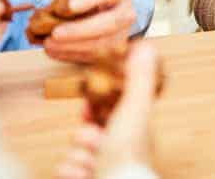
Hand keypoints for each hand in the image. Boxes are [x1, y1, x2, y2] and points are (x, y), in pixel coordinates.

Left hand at [44, 0, 137, 62]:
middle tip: (55, 33)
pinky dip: (71, 54)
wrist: (103, 14)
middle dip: (80, 30)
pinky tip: (54, 50)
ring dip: (72, 46)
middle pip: (109, 23)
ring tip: (49, 44)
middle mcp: (127, 13)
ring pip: (102, 45)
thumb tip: (56, 9)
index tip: (69, 6)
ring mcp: (123, 35)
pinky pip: (94, 57)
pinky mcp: (114, 53)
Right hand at [55, 43, 158, 178]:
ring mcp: (104, 167)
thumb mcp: (133, 108)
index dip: (94, 107)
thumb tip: (147, 47)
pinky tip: (83, 174)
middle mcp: (120, 150)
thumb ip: (139, 79)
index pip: (108, 112)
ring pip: (76, 153)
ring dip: (79, 156)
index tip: (87, 108)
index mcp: (134, 130)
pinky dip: (72, 171)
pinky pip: (67, 170)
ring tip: (92, 162)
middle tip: (93, 140)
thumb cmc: (127, 153)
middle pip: (88, 133)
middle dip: (84, 135)